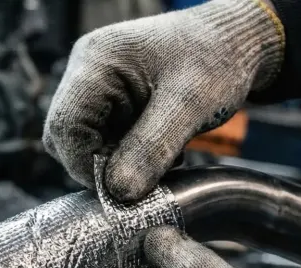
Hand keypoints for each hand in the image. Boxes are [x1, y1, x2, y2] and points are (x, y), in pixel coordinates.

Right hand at [43, 0, 283, 200]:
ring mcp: (96, 83)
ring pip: (84, 140)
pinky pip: (102, 136)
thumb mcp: (189, 106)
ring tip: (161, 155)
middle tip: (145, 173)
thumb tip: (119, 192)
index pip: (65, 127)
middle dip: (102, 164)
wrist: (236, 42)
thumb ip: (152, 148)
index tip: (122, 188)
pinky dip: (126, 153)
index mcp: (96, 61)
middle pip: (66, 136)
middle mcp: (86, 69)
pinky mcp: (110, 97)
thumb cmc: (216, 58)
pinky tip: (158, 147)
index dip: (86, 165)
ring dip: (117, 160)